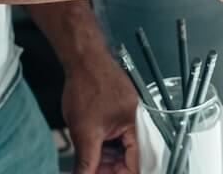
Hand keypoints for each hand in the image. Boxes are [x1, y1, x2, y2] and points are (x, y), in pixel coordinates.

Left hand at [63, 55, 139, 173]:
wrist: (83, 60)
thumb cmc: (88, 83)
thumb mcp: (84, 132)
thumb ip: (86, 161)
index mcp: (138, 125)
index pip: (136, 163)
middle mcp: (139, 120)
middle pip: (129, 157)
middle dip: (109, 167)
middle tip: (91, 171)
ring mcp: (130, 115)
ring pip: (122, 147)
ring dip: (106, 157)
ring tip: (88, 160)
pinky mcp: (121, 111)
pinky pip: (118, 135)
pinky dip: (105, 144)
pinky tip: (92, 147)